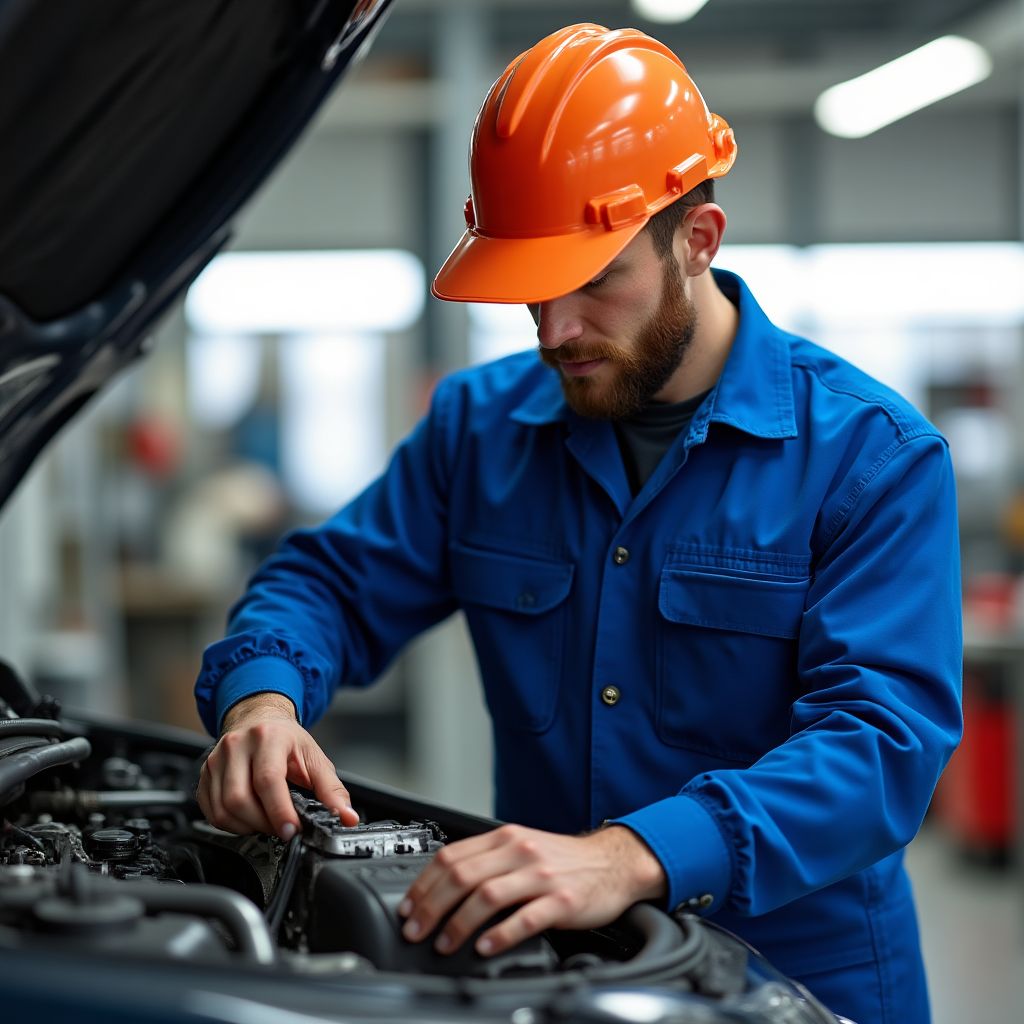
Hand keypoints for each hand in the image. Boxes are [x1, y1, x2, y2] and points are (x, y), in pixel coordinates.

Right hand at [196, 692, 358, 839]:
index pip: (267, 779)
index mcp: (267, 737)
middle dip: (263, 823)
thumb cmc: (286, 739)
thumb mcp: (314, 758)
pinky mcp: (204, 774)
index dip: (278, 811)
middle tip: (282, 826)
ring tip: (267, 822)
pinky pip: (211, 812)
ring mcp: (216, 760)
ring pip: (223, 809)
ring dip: (247, 826)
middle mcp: (237, 746)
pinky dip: (230, 824)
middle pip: (239, 798)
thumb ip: (332, 790)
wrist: (258, 718)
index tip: (291, 830)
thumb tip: (346, 817)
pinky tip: (248, 818)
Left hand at [398, 823, 665, 956]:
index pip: (451, 856)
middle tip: (416, 930)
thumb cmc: (562, 859)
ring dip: (458, 923)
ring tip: (444, 943)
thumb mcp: (522, 847)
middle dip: (431, 906)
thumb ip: (487, 861)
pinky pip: (525, 918)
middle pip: (462, 876)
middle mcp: (519, 851)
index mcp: (505, 838)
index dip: (423, 883)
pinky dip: (500, 934)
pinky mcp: (561, 900)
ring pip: (487, 895)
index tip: (409, 907)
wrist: (613, 861)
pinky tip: (484, 946)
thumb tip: (443, 885)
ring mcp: (541, 875)